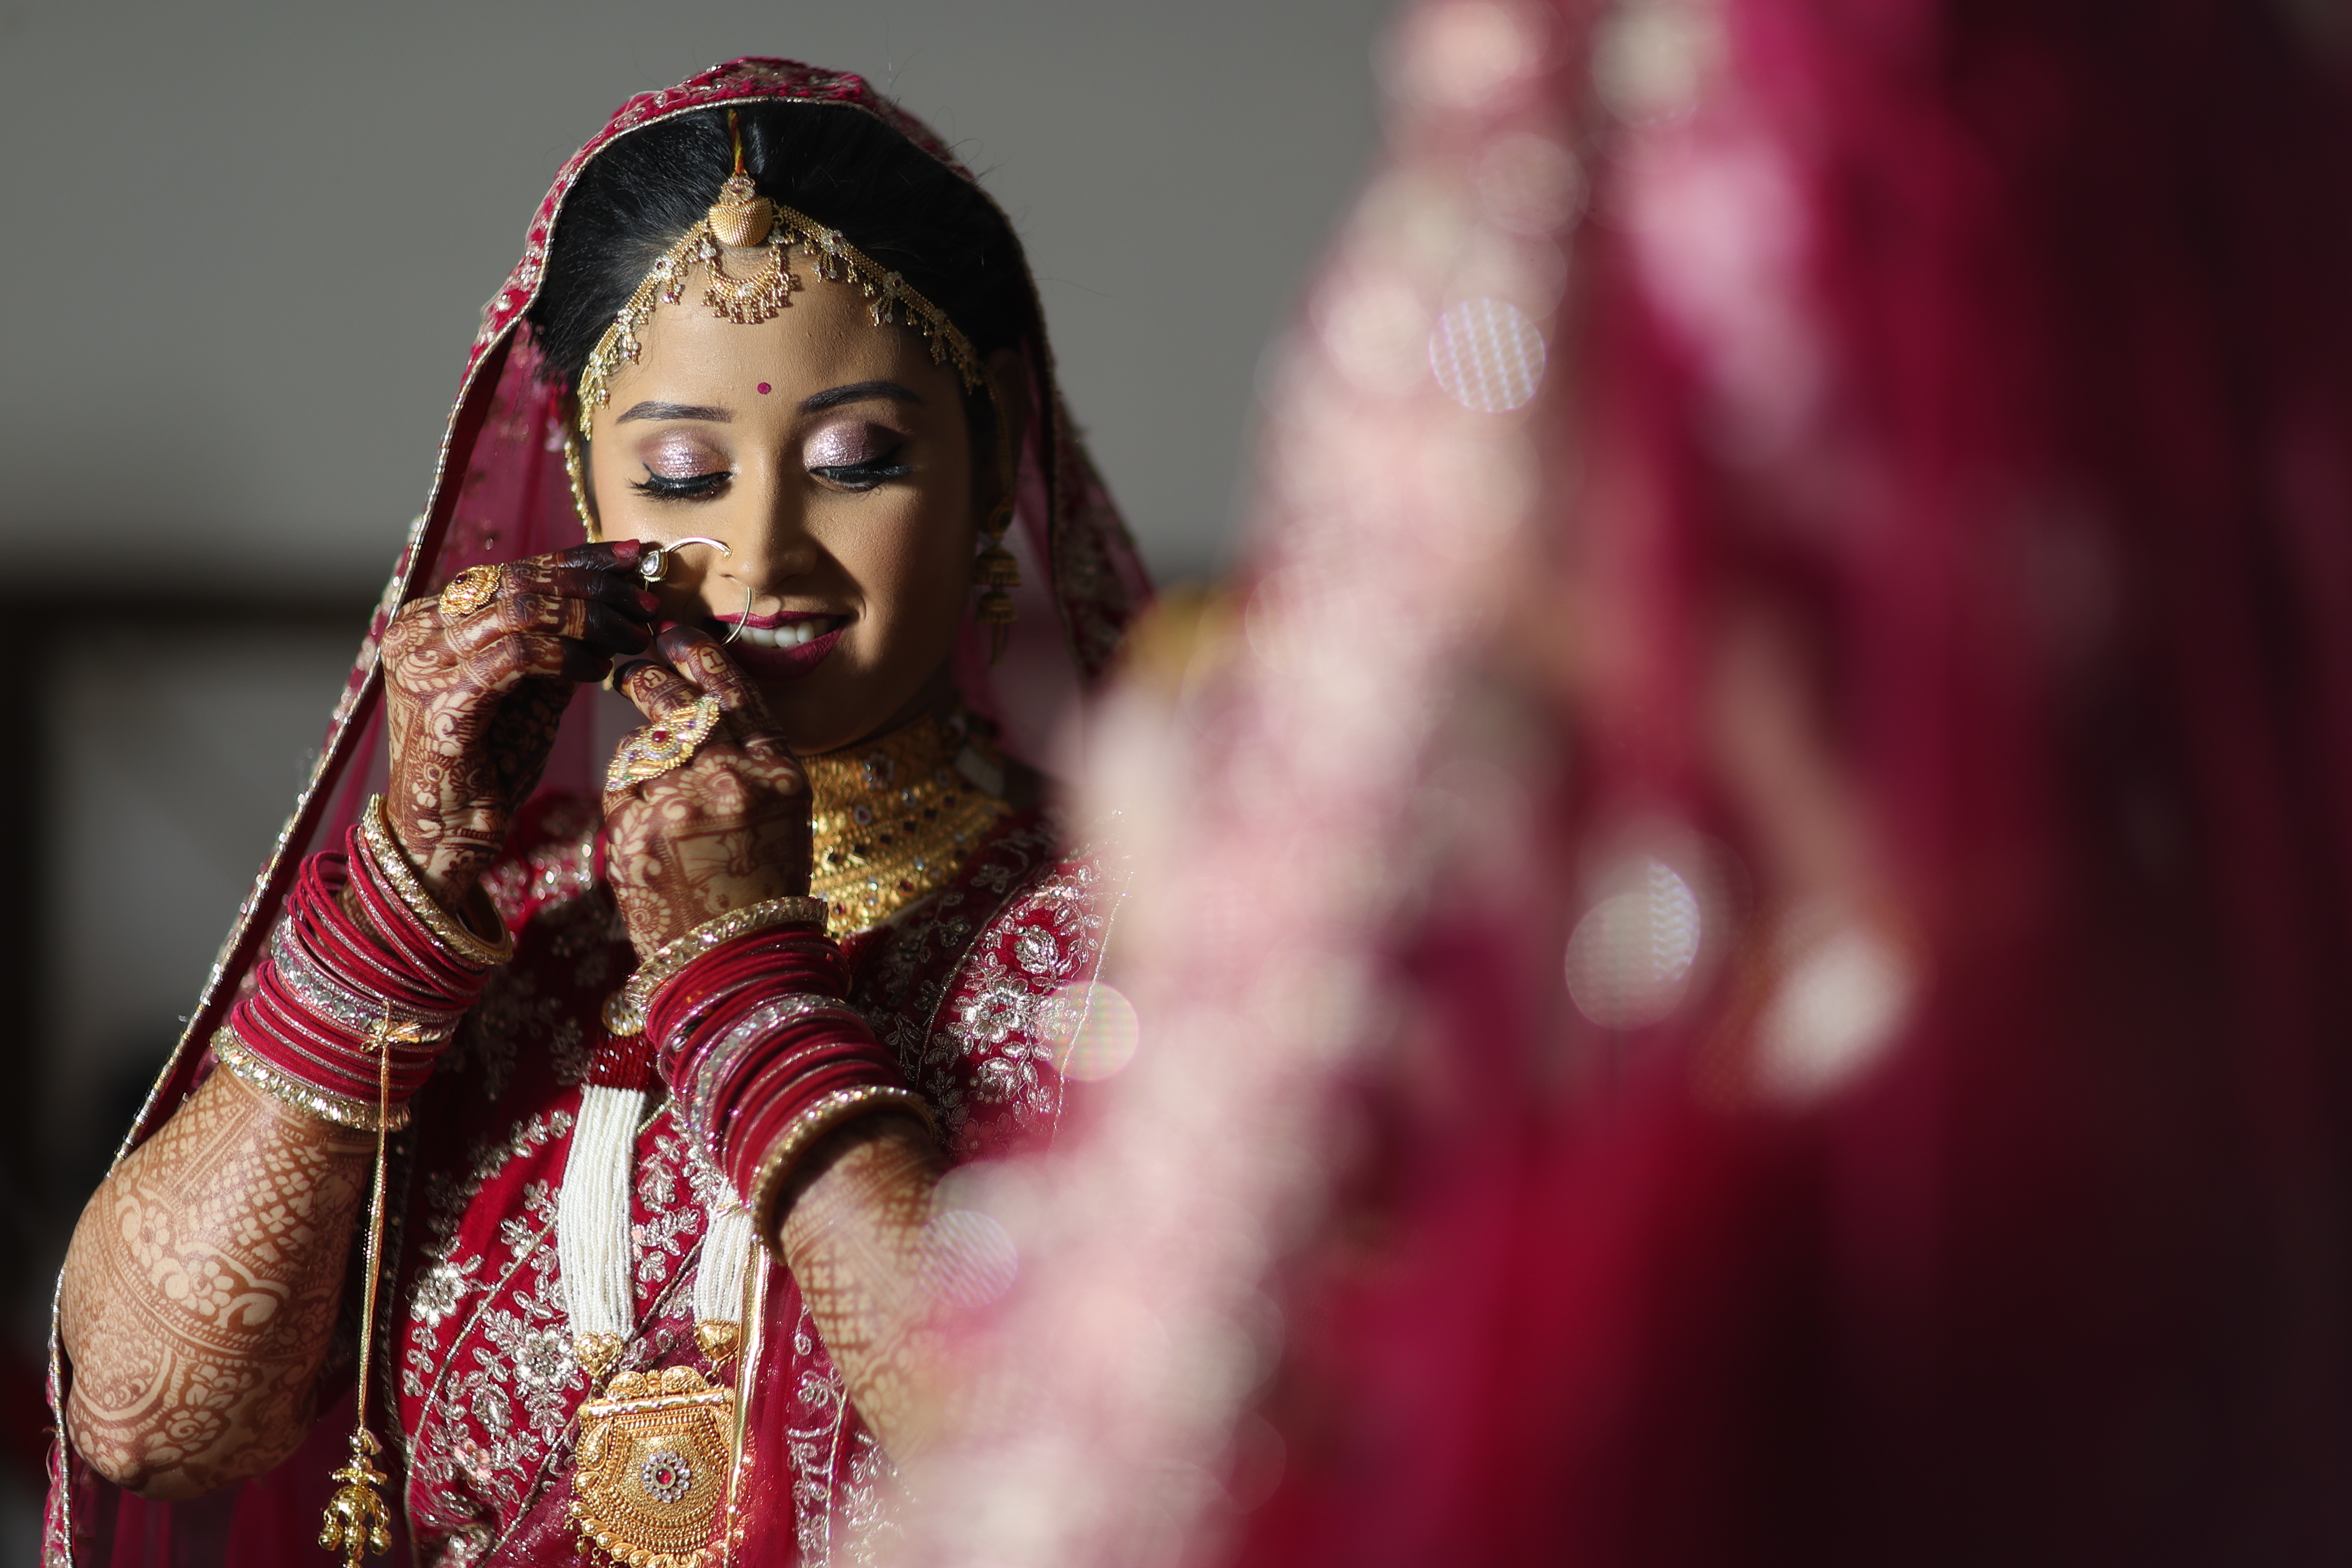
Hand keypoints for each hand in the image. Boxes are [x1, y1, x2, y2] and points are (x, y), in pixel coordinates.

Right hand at [382, 542, 657, 903]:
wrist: (449, 832)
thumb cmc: (492, 764)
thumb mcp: (532, 689)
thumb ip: (558, 643)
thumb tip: (616, 602)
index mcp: (433, 618)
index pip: (515, 569)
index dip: (582, 560)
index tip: (640, 558)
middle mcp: (418, 631)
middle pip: (518, 579)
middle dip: (594, 588)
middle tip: (647, 608)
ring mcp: (423, 663)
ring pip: (520, 609)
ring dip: (589, 619)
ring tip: (632, 639)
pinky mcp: (441, 701)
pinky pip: (515, 656)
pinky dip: (565, 655)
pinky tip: (597, 670)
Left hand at [603, 625, 811, 954]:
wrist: (740, 962)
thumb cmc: (762, 886)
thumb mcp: (779, 816)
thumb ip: (749, 762)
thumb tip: (698, 710)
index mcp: (780, 775)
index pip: (737, 695)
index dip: (704, 658)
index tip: (678, 635)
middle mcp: (735, 782)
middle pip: (680, 705)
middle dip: (651, 677)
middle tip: (632, 663)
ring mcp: (683, 805)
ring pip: (644, 743)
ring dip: (639, 746)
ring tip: (650, 775)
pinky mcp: (638, 832)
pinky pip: (620, 786)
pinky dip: (627, 791)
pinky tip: (645, 820)